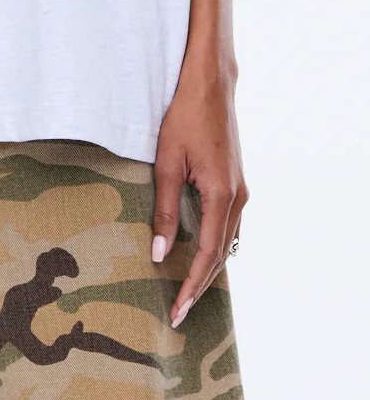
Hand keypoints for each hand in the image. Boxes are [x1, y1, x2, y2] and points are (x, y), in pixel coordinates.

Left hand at [151, 63, 247, 327]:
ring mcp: (240, 189)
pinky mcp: (235, 181)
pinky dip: (215, 246)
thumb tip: (160, 253)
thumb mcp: (167, 163)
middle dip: (200, 286)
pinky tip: (200, 252)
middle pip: (221, 255)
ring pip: (227, 241)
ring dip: (208, 267)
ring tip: (186, 289)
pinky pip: (228, 225)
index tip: (177, 311)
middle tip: (179, 314)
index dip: (191, 286)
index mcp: (222, 196)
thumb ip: (165, 210)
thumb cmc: (184, 118)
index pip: (208, 256)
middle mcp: (238, 197)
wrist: (208, 85)